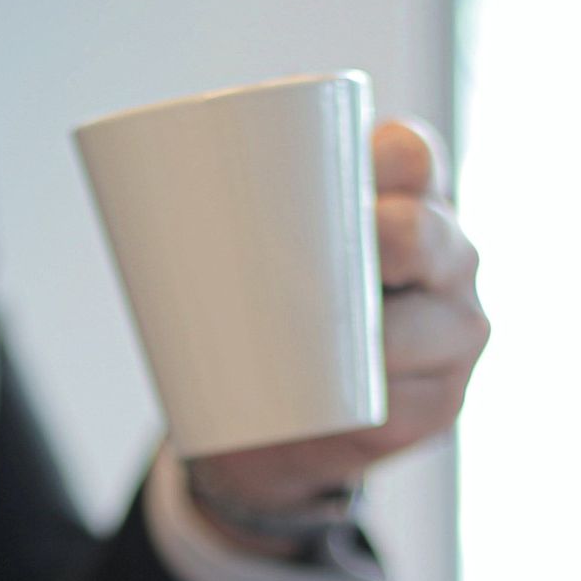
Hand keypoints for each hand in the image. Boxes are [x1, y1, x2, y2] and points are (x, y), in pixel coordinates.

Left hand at [186, 117, 488, 551]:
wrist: (276, 422)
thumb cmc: (267, 310)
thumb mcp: (251, 249)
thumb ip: (221, 209)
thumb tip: (128, 174)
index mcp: (405, 197)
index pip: (413, 157)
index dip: (391, 157)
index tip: (353, 170)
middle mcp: (445, 256)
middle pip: (435, 236)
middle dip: (396, 238)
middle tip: (339, 251)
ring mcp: (452, 329)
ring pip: (433, 324)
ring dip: (391, 331)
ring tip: (342, 336)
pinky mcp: (436, 400)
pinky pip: (421, 398)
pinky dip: (393, 396)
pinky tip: (380, 389)